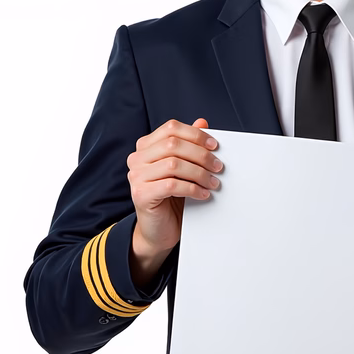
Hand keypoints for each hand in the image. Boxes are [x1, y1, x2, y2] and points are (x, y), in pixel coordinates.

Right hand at [126, 117, 222, 258]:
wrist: (158, 230)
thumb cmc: (171, 198)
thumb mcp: (183, 169)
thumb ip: (189, 145)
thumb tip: (202, 122)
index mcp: (145, 147)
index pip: (171, 128)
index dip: (195, 134)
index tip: (215, 146)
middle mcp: (137, 158)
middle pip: (173, 144)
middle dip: (201, 155)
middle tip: (218, 167)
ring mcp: (136, 176)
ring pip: (173, 164)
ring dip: (199, 173)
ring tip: (213, 182)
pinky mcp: (141, 194)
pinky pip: (171, 185)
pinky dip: (192, 189)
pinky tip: (203, 194)